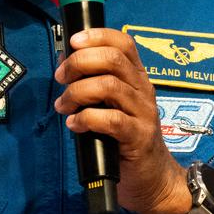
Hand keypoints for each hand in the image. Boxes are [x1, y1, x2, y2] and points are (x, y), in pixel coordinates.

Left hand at [53, 28, 190, 213]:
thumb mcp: (111, 104)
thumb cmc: (125, 138)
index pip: (123, 43)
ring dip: (78, 92)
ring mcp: (143, 113)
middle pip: (113, 59)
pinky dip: (87, 118)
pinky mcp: (138, 137)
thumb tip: (65, 64)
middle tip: (61, 77)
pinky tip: (75, 125)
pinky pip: (111, 120)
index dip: (98, 36)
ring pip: (110, 86)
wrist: (152, 177)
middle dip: (80, 63)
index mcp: (136, 77)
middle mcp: (143, 89)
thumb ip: (93, 83)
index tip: (73, 42)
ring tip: (64, 105)